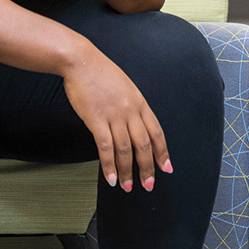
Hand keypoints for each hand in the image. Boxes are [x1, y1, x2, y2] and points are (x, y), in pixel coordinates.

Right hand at [62, 47, 170, 191]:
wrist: (82, 61)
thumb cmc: (101, 73)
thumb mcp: (126, 88)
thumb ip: (132, 107)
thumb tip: (134, 126)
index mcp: (141, 103)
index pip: (157, 132)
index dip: (162, 152)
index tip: (166, 168)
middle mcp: (131, 111)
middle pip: (144, 145)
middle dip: (148, 168)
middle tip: (149, 185)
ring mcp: (114, 115)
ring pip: (126, 150)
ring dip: (128, 171)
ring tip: (128, 187)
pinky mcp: (96, 119)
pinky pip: (105, 147)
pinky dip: (109, 165)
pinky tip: (111, 178)